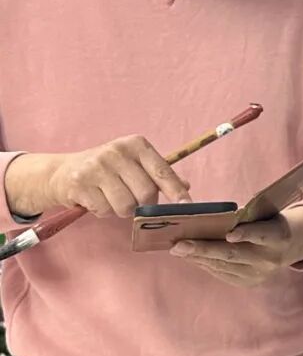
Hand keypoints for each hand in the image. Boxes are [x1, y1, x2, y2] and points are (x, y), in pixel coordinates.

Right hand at [5, 138, 189, 218]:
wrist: (63, 171)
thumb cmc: (107, 170)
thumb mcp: (134, 164)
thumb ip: (159, 175)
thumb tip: (186, 186)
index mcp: (136, 144)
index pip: (162, 172)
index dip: (176, 192)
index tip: (187, 206)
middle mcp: (117, 151)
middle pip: (146, 193)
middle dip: (142, 204)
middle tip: (130, 198)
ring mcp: (97, 166)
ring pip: (125, 206)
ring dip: (120, 210)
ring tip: (110, 197)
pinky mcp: (80, 183)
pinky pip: (104, 210)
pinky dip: (102, 211)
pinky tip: (95, 199)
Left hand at [171, 206, 302, 286]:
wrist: (289, 246)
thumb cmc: (269, 221)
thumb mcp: (266, 213)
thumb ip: (246, 216)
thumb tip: (212, 216)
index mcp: (278, 236)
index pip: (262, 235)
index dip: (246, 234)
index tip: (230, 234)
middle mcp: (269, 259)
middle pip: (232, 254)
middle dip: (203, 249)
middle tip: (179, 245)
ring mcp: (258, 274)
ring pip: (222, 265)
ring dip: (197, 257)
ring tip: (178, 249)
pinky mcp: (248, 283)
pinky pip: (221, 273)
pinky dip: (204, 263)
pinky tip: (191, 256)